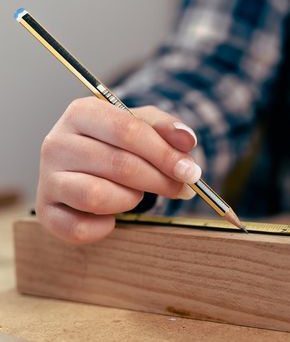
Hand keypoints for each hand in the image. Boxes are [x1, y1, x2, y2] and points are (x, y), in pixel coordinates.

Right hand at [36, 97, 200, 243]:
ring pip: (97, 197)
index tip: (191, 172)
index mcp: (81, 113)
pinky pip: (78, 229)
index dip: (164, 154)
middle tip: (181, 188)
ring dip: (130, 200)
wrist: (90, 162)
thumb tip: (187, 141)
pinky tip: (112, 217)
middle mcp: (57, 143)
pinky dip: (104, 227)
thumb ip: (169, 129)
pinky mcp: (46, 210)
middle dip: (159, 180)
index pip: (127, 130)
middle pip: (118, 165)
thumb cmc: (121, 142)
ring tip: (135, 194)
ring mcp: (47, 178)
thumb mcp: (146, 125)